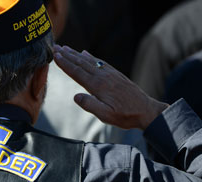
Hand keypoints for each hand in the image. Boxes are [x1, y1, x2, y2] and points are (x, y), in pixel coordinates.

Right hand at [53, 45, 167, 129]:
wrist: (146, 110)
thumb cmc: (125, 115)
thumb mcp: (106, 115)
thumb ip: (90, 105)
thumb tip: (76, 96)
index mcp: (98, 86)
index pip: (77, 72)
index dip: (65, 64)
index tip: (55, 55)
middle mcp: (103, 76)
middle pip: (81, 63)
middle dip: (67, 55)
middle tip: (56, 46)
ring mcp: (110, 74)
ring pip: (90, 61)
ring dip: (76, 54)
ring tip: (66, 48)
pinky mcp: (116, 75)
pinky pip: (100, 62)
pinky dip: (91, 57)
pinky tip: (86, 53)